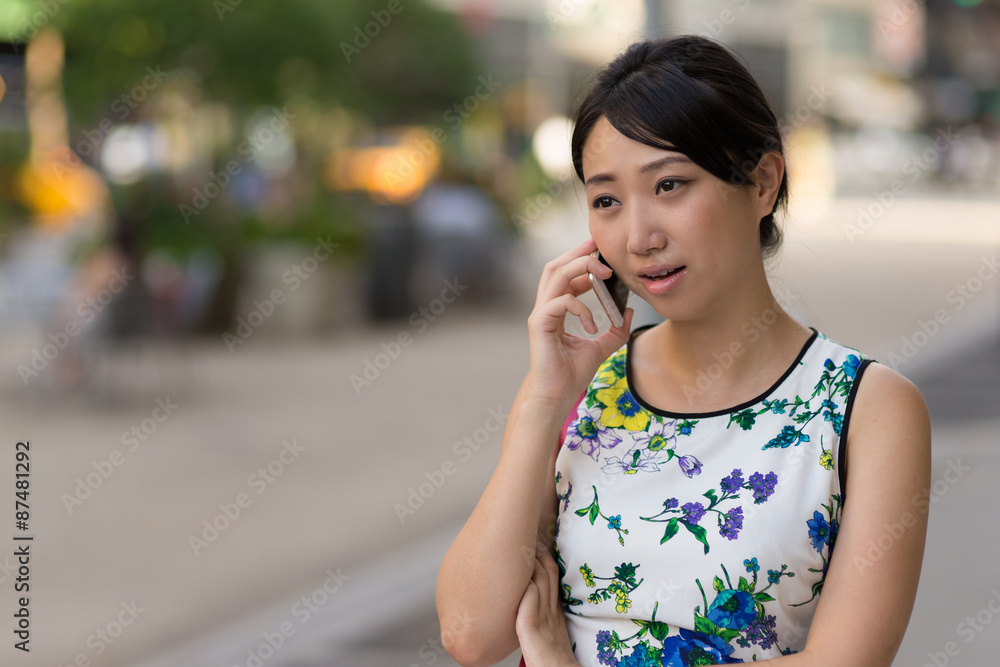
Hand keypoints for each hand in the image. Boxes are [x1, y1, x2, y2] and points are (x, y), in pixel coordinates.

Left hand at [515, 542, 579, 666]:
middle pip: (548, 572)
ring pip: (540, 580)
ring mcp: (543, 617)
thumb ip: (540, 619)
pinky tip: (518, 572)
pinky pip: (528, 601)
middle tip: (530, 533)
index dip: (545, 557)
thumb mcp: (549, 634)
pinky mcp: (531, 627)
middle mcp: (551, 609)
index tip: (538, 541)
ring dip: (531, 560)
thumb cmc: (553, 660)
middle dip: (539, 551)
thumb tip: (527, 606)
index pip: (552, 575)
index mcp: (555, 610)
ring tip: (523, 542)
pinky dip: (524, 585)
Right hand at [526, 237, 633, 409]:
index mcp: (556, 310)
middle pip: (556, 266)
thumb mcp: (600, 348)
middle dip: (577, 252)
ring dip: (580, 267)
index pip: (566, 275)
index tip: (603, 253)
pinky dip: (582, 308)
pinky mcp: (539, 324)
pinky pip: (561, 302)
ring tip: (604, 273)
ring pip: (556, 275)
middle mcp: (545, 307)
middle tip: (599, 246)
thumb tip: (630, 312)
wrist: (556, 396)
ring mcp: (540, 314)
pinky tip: (593, 326)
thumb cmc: (571, 375)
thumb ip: (614, 331)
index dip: (582, 260)